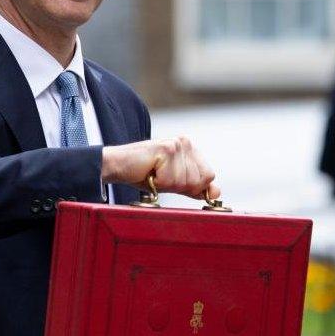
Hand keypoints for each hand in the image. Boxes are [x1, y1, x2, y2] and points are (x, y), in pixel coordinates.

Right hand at [101, 137, 219, 199]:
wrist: (117, 166)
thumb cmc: (143, 174)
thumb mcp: (172, 183)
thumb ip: (194, 187)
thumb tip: (217, 192)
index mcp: (190, 148)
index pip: (208, 176)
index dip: (192, 186)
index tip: (170, 180)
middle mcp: (186, 143)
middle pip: (199, 180)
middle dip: (178, 186)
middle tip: (159, 177)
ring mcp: (177, 145)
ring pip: (185, 181)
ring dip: (166, 185)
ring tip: (153, 174)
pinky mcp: (167, 149)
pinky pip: (171, 180)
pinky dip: (158, 183)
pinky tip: (148, 171)